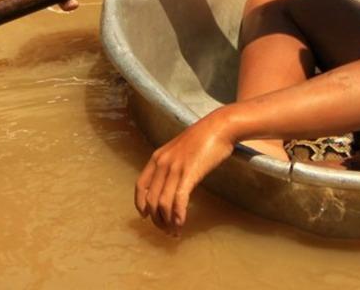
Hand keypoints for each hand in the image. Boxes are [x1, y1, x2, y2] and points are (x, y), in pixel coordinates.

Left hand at [134, 111, 235, 235]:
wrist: (218, 127)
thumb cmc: (202, 138)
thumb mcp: (178, 150)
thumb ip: (170, 164)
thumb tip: (168, 183)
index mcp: (157, 157)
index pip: (140, 186)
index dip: (141, 204)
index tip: (146, 216)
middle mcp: (162, 163)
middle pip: (151, 200)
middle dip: (157, 220)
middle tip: (166, 230)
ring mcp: (175, 168)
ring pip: (162, 204)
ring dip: (167, 222)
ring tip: (175, 231)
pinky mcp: (189, 174)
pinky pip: (178, 200)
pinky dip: (178, 216)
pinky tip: (181, 223)